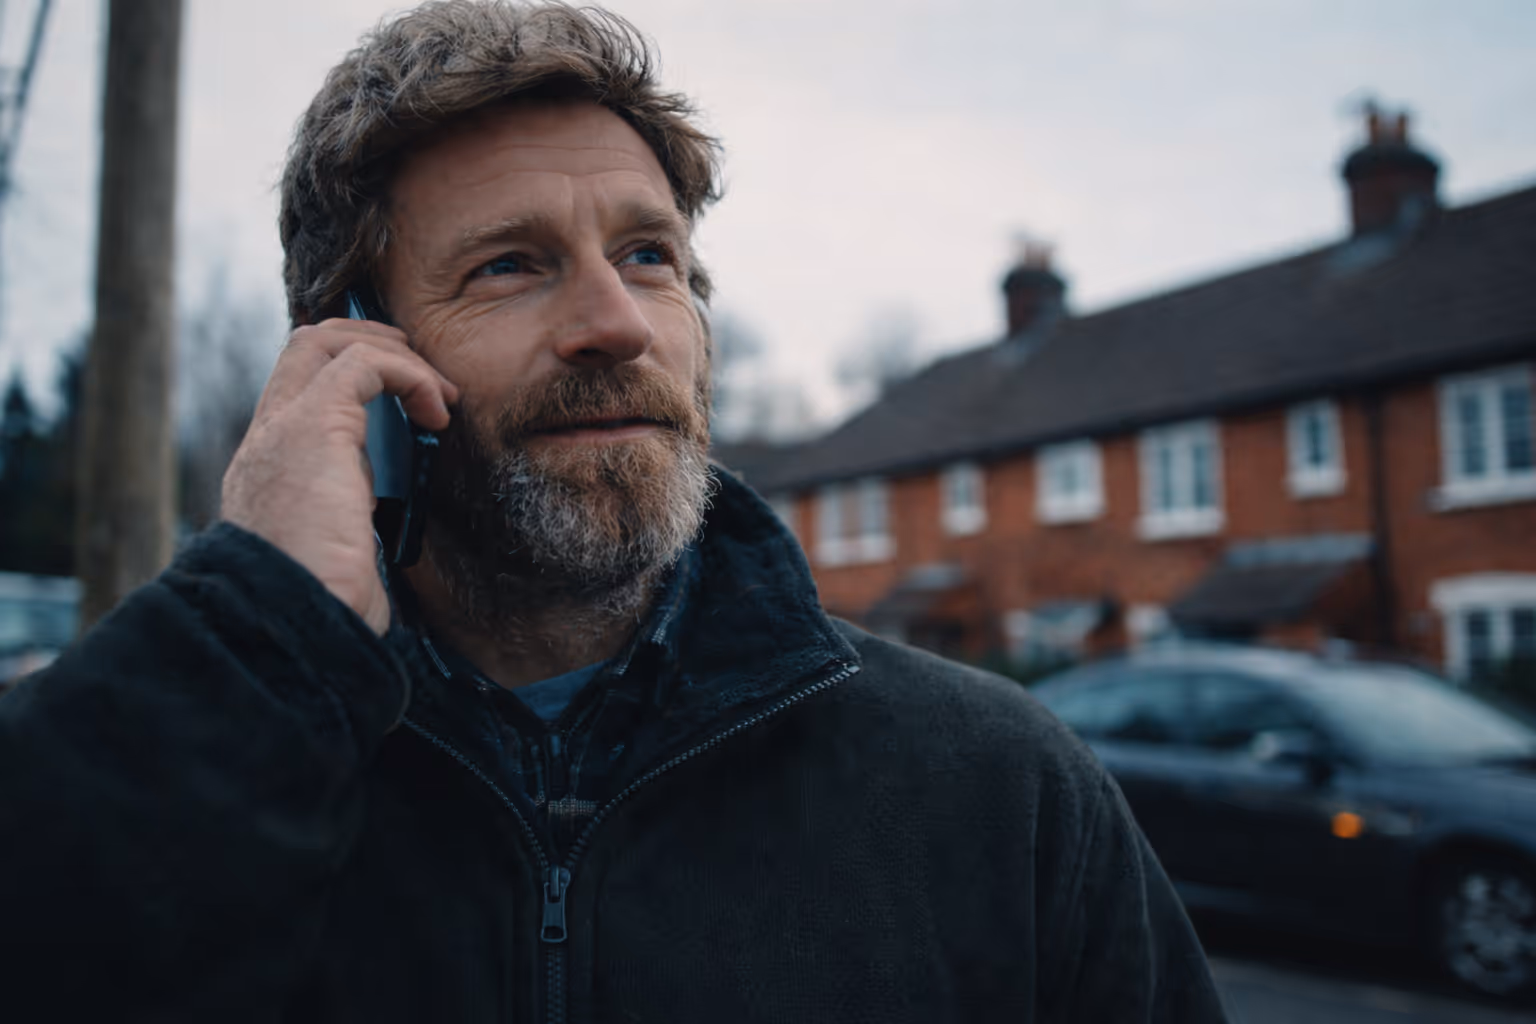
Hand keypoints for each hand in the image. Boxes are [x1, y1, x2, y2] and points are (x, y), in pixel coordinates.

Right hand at [221, 318, 457, 634]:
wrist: (290, 626)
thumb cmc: (323, 608)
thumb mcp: (337, 556)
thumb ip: (350, 522)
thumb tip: (378, 522)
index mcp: (269, 471)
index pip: (296, 392)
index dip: (348, 375)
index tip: (403, 400)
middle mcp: (266, 441)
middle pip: (304, 349)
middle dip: (368, 344)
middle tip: (422, 374)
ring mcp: (282, 429)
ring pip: (325, 341)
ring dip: (390, 352)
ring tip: (436, 391)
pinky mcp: (313, 426)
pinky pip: (363, 365)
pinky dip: (408, 374)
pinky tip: (436, 414)